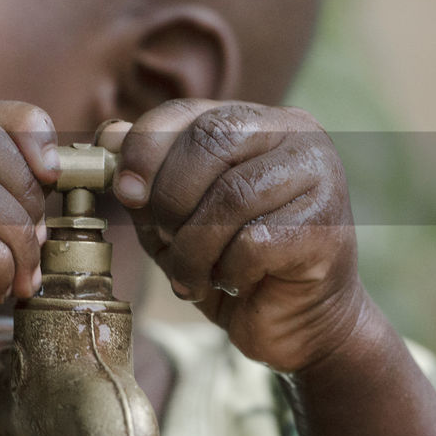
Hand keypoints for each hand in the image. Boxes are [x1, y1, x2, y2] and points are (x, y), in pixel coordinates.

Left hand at [102, 99, 367, 373]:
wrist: (297, 322)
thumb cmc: (233, 262)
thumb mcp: (178, 217)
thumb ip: (150, 177)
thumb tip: (110, 136)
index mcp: (256, 121)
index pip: (189, 113)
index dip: (145, 148)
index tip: (125, 193)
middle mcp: (296, 134)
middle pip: (212, 141)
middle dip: (171, 198)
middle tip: (164, 239)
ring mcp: (320, 176)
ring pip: (232, 196)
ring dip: (193, 246)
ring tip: (190, 273)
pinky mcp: (326, 227)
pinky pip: (255, 242)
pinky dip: (227, 270)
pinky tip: (231, 282)